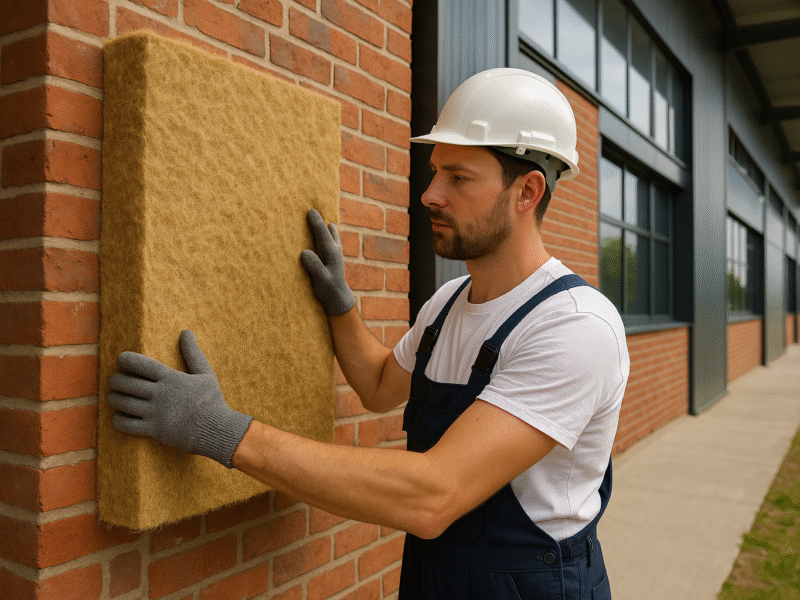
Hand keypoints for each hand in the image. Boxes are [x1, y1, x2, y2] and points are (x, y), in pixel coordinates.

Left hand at [107, 330, 252, 467]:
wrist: (215, 429)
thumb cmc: (211, 400)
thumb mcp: (205, 373)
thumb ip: (193, 353)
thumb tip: (186, 332)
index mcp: (171, 378)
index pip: (142, 364)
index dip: (127, 359)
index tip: (120, 359)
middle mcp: (160, 394)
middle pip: (127, 383)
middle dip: (115, 380)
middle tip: (113, 379)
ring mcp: (155, 413)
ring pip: (124, 403)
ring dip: (114, 398)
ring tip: (112, 396)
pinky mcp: (154, 430)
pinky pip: (127, 425)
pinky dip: (118, 419)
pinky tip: (118, 416)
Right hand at [300, 209, 355, 315]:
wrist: (338, 296)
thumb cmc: (328, 288)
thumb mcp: (320, 279)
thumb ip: (314, 265)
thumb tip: (305, 252)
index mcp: (331, 252)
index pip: (323, 233)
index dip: (316, 222)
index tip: (310, 210)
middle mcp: (335, 249)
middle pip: (329, 230)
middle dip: (321, 221)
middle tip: (312, 209)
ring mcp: (336, 251)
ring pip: (332, 234)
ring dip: (326, 226)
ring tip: (319, 217)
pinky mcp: (334, 256)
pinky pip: (331, 239)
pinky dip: (327, 232)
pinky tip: (325, 230)